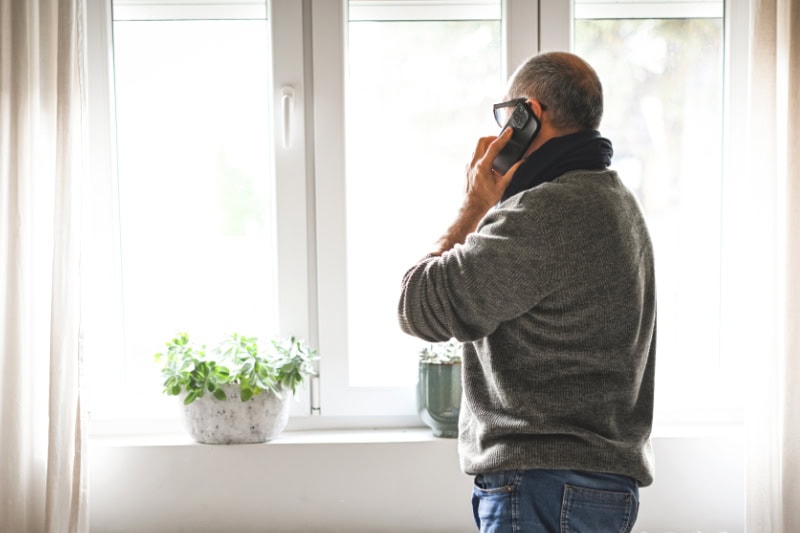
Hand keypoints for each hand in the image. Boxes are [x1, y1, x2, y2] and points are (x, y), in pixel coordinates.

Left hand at [429, 130, 523, 255]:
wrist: (472, 207)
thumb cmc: (486, 199)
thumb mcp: (503, 185)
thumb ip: (513, 172)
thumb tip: (522, 162)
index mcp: (483, 166)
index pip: (494, 146)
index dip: (503, 137)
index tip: (509, 131)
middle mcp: (473, 164)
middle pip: (482, 141)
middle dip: (492, 137)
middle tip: (501, 140)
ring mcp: (468, 166)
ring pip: (476, 147)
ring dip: (487, 145)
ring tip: (497, 148)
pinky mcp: (467, 169)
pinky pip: (474, 155)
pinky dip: (482, 153)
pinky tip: (489, 160)